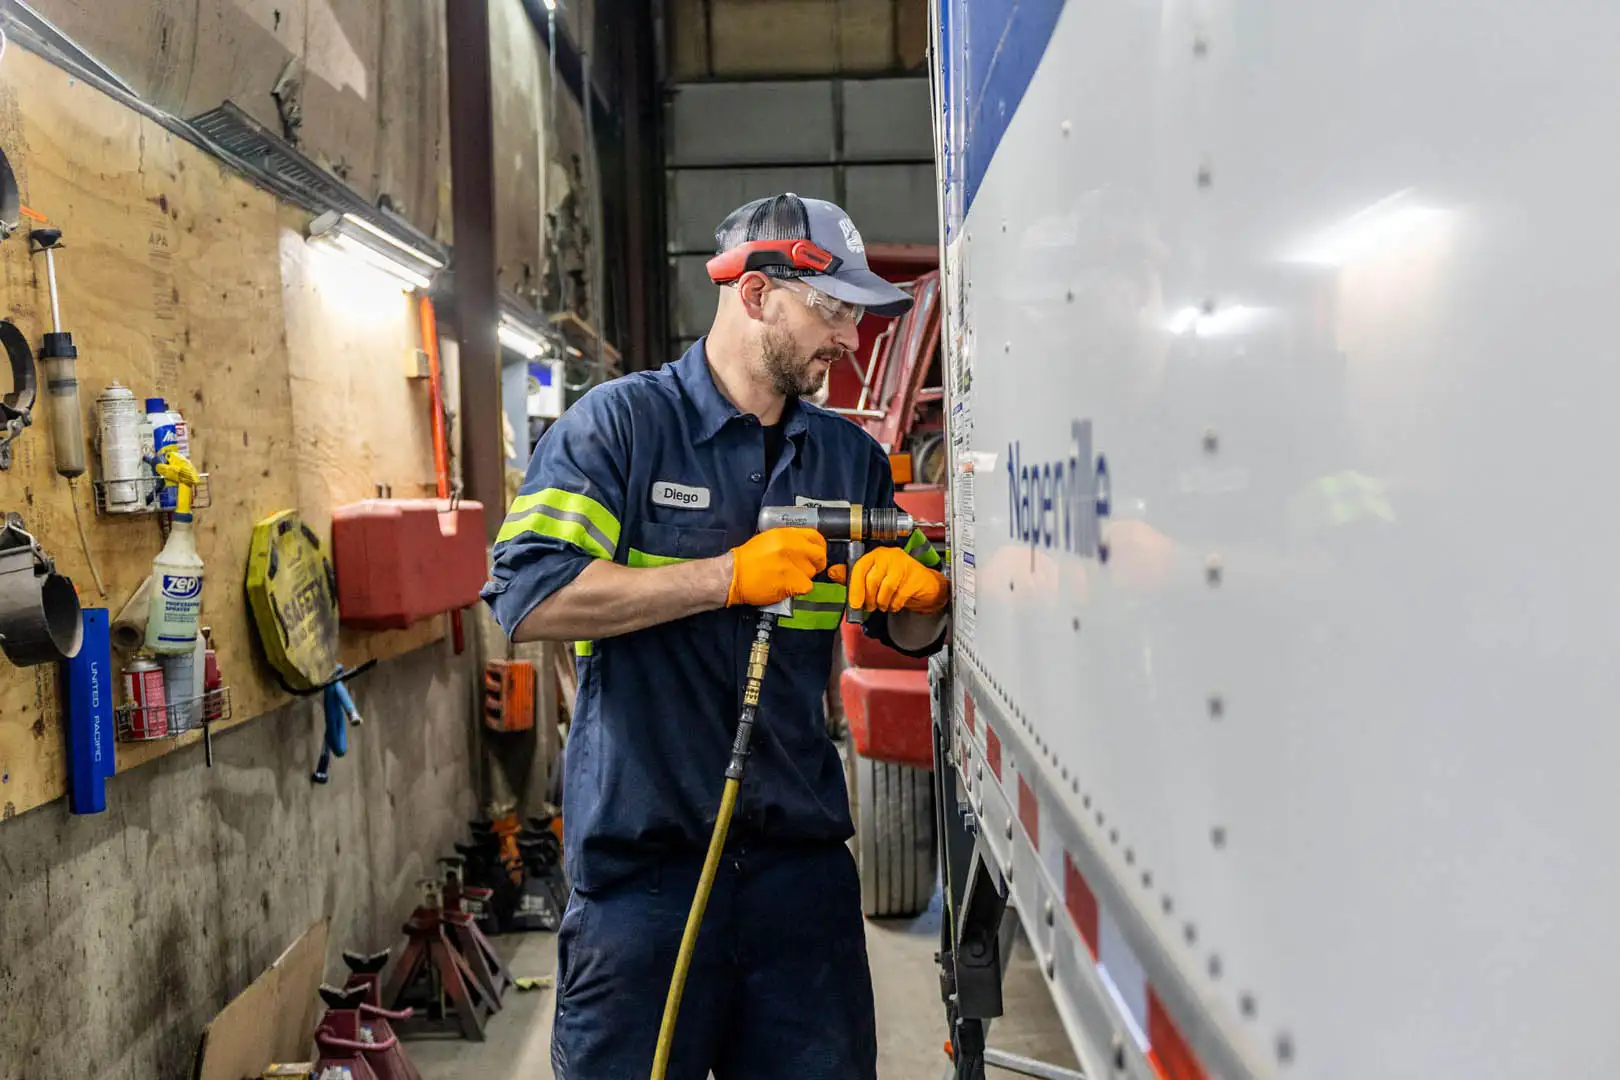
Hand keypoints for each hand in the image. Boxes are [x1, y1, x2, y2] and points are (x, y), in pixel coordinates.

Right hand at [727, 528, 827, 606]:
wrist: (732, 575)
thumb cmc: (747, 559)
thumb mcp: (769, 539)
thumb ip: (788, 539)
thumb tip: (804, 545)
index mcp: (786, 534)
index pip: (816, 536)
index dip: (820, 546)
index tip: (816, 553)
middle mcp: (791, 547)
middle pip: (819, 555)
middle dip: (817, 563)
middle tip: (808, 568)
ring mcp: (792, 565)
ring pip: (812, 573)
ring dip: (804, 577)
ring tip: (789, 578)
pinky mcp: (791, 582)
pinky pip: (807, 587)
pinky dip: (799, 589)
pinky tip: (788, 587)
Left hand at [829, 547, 948, 613]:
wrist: (924, 585)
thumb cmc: (897, 580)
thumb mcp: (873, 577)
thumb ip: (853, 576)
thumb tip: (832, 572)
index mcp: (876, 554)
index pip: (859, 568)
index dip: (855, 588)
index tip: (854, 604)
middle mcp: (889, 556)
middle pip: (872, 580)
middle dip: (869, 599)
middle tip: (869, 607)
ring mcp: (904, 565)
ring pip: (886, 588)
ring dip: (882, 603)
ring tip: (883, 605)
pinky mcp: (915, 577)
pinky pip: (900, 595)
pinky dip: (894, 605)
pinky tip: (894, 605)